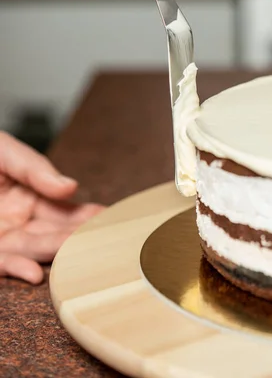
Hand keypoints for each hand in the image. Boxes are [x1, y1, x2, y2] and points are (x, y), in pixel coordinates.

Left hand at [0, 131, 103, 283]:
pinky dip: (16, 268)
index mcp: (30, 192)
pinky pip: (1, 263)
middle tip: (104, 240)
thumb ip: (35, 168)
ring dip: (53, 252)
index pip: (64, 206)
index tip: (109, 217)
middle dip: (77, 236)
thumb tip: (71, 186)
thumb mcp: (3, 151)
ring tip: (77, 253)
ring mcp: (2, 235)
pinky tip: (34, 271)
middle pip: (53, 230)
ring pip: (32, 248)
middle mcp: (20, 217)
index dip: (86, 213)